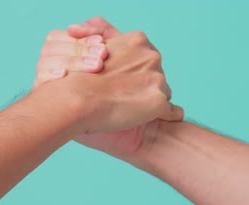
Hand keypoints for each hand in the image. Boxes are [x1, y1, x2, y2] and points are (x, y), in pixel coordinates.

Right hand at [32, 30, 107, 90]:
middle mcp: (48, 61)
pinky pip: (40, 81)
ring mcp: (44, 77)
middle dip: (79, 51)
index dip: (79, 39)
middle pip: (51, 49)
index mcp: (59, 46)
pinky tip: (65, 74)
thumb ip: (98, 28)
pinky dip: (50, 75)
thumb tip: (72, 28)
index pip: (57, 37)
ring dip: (71, 62)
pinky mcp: (44, 95)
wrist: (119, 101)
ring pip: (45, 63)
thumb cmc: (114, 69)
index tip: (102, 43)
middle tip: (101, 58)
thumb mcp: (112, 44)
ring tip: (96, 66)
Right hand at [33, 17, 182, 158]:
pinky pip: (172, 112)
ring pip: (164, 93)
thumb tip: (112, 48)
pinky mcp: (159, 101)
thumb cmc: (80, 77)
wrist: (77, 100)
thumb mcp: (93, 46)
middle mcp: (152, 56)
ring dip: (150, 101)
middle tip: (122, 96)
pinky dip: (163, 117)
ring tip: (128, 108)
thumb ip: (109, 41)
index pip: (148, 58)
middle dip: (144, 86)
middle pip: (157, 75)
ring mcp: (157, 79)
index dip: (135, 73)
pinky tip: (149, 119)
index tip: (121, 81)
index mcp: (138, 40)